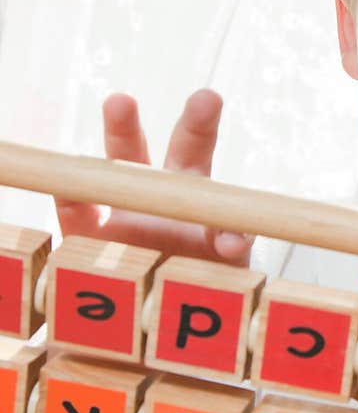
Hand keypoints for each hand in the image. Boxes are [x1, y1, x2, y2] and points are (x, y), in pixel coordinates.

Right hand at [54, 89, 253, 265]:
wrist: (168, 315)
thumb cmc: (204, 278)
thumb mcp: (230, 261)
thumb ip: (234, 240)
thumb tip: (234, 240)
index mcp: (189, 190)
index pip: (195, 149)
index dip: (200, 124)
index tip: (207, 97)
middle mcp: (149, 196)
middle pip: (136, 151)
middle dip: (126, 126)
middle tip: (123, 101)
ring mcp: (118, 218)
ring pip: (104, 178)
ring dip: (104, 154)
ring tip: (115, 111)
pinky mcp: (92, 248)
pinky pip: (78, 221)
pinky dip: (72, 202)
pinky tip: (69, 186)